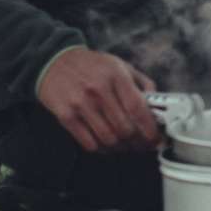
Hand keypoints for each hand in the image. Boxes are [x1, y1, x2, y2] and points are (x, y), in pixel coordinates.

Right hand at [37, 47, 159, 154]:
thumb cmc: (91, 66)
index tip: (155, 138)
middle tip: (141, 145)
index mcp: (116, 75)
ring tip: (125, 146)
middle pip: (125, 128)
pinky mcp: (65, 116)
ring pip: (108, 139)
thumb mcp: (119, 65)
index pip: (137, 108)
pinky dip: (101, 149)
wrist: (53, 62)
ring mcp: (80, 104)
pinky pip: (88, 143)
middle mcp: (98, 90)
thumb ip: (141, 82)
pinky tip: (106, 144)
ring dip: (120, 148)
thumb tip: (157, 105)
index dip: (149, 129)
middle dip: (137, 142)